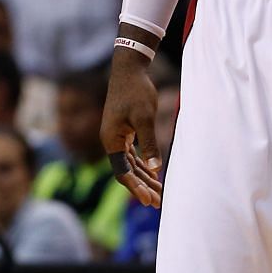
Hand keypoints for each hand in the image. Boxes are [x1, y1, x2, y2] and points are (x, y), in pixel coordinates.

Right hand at [101, 38, 162, 206]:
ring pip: (130, 164)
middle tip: (158, 203)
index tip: (149, 200)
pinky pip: (132, 154)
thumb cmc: (136, 92)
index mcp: (111, 140)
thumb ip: (149, 143)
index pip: (121, 171)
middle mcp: (111, 141)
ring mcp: (117, 136)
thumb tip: (155, 168)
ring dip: (144, 178)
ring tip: (160, 193)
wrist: (129, 69)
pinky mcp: (124, 131)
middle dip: (141, 187)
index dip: (135, 187)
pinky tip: (155, 173)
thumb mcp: (144, 118)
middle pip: (126, 171)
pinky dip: (143, 165)